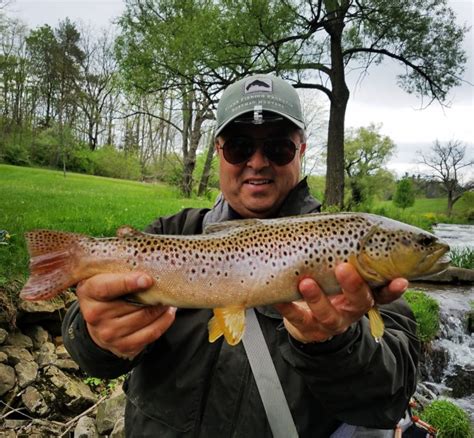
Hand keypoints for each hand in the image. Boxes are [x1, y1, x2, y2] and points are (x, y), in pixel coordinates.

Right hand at [76, 272, 175, 358]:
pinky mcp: (123, 347)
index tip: (147, 279)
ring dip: (161, 307)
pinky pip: (151, 333)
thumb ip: (119, 268)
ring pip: (145, 317)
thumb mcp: (104, 276)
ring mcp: (108, 334)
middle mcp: (95, 315)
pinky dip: (164, 321)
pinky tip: (168, 312)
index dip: (127, 283)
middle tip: (166, 285)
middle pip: (133, 304)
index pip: (106, 287)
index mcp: (89, 292)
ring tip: (167, 297)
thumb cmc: (108, 292)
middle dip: (154, 294)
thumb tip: (141, 256)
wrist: (99, 323)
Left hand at [275, 263, 407, 342]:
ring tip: (306, 282)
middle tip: (343, 268)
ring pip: (328, 314)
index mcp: (362, 295)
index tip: (401, 279)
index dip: (393, 288)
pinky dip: (289, 309)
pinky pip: (298, 319)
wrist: (307, 321)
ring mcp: (329, 321)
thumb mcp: (339, 274)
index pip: (383, 293)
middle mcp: (350, 309)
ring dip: (317, 298)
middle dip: (353, 285)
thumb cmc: (327, 286)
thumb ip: (346, 256)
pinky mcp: (307, 327)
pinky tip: (281, 299)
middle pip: (359, 301)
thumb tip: (353, 223)